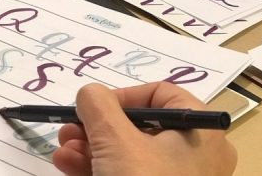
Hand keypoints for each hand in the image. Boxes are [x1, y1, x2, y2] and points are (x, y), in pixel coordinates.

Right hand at [53, 82, 236, 175]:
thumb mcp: (115, 140)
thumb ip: (98, 105)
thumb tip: (90, 93)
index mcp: (199, 130)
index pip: (160, 94)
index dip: (122, 95)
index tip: (94, 107)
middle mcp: (196, 154)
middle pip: (139, 125)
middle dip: (97, 126)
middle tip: (69, 128)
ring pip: (130, 152)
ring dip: (91, 147)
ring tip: (62, 150)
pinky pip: (130, 175)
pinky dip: (99, 168)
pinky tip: (68, 166)